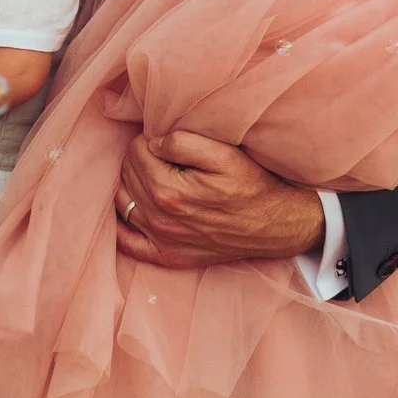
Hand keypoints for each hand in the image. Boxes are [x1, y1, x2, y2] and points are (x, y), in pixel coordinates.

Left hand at [115, 130, 325, 267]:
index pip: (136, 152)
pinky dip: (124, 223)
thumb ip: (183, 142)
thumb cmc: (251, 185)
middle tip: (160, 155)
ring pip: (123, 201)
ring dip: (131, 184)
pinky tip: (135, 207)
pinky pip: (127, 242)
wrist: (274, 224)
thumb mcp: (223, 153)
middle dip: (139, 159)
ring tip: (153, 175)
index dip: (148, 140)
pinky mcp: (167, 257)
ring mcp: (161, 241)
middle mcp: (160, 219)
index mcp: (169, 190)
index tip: (165, 141)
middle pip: (128, 175)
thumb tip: (153, 142)